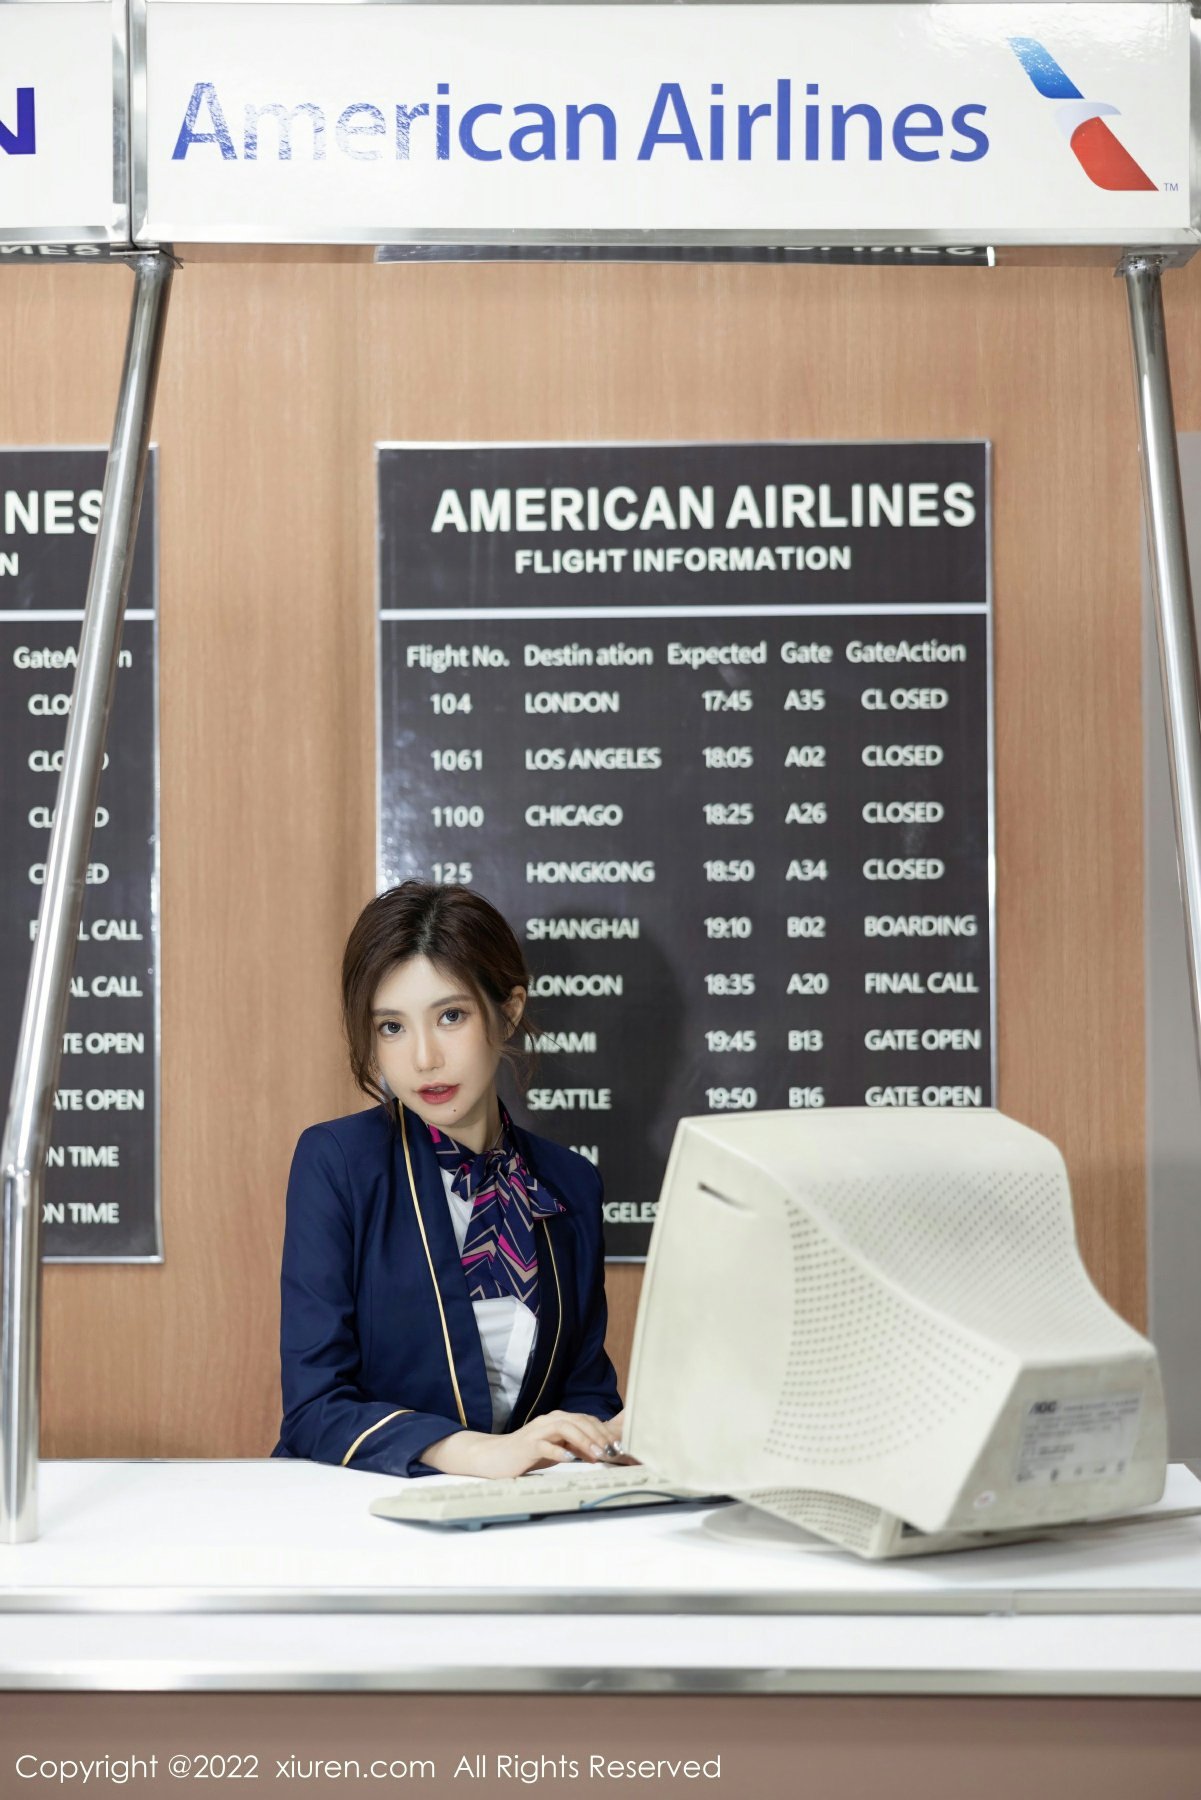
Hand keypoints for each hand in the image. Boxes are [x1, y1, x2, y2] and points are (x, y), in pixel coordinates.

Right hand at [421, 1410, 628, 1478]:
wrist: (493, 1456)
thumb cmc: (526, 1454)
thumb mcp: (554, 1449)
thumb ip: (574, 1448)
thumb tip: (599, 1453)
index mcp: (557, 1420)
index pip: (586, 1420)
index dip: (603, 1431)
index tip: (617, 1446)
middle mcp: (549, 1421)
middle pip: (579, 1421)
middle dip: (598, 1435)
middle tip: (612, 1451)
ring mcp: (537, 1431)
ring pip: (565, 1428)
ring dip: (583, 1441)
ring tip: (596, 1455)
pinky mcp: (526, 1444)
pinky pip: (544, 1445)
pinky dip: (558, 1451)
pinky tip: (569, 1460)